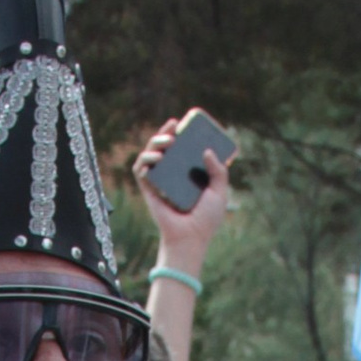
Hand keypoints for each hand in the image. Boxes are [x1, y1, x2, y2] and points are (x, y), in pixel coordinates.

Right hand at [134, 108, 233, 280]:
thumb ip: (219, 172)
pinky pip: (140, 170)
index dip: (182, 134)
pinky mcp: (148, 190)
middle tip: (174, 126)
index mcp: (187, 175)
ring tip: (168, 142)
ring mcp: (159, 181)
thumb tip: (207, 151)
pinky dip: (144, 160)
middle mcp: (172, 176)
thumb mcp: (219, 192)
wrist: (190, 237)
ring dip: (155, 142)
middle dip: (166, 132)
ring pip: (150, 154)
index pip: (182, 149)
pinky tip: (156, 157)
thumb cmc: (206, 220)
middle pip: (164, 147)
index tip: (186, 123)